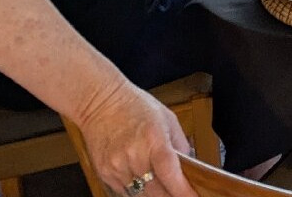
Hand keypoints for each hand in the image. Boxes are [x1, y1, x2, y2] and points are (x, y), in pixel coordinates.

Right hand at [75, 81, 197, 196]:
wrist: (100, 103)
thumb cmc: (135, 106)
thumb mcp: (166, 118)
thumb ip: (180, 143)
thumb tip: (190, 164)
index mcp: (154, 139)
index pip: (170, 173)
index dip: (183, 191)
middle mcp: (134, 156)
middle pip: (156, 192)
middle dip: (170, 196)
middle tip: (179, 192)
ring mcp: (118, 167)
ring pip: (141, 195)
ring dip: (153, 194)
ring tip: (160, 185)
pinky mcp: (105, 174)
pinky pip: (125, 192)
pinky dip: (136, 190)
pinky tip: (141, 179)